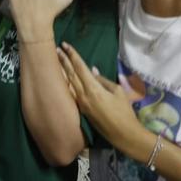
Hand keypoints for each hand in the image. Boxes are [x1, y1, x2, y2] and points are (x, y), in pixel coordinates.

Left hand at [58, 42, 147, 156]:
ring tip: (56, 61)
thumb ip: (103, 80)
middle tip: (56, 49)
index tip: (65, 45)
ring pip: (69, 84)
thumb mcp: (118, 92)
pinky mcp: (82, 111)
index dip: (72, 55)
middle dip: (63, 61)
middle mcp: (83, 96)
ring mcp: (81, 104)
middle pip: (71, 74)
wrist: (123, 135)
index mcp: (93, 89)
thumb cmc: (125, 112)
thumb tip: (92, 71)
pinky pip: (72, 93)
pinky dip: (67, 83)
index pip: (80, 67)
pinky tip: (63, 79)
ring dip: (63, 71)